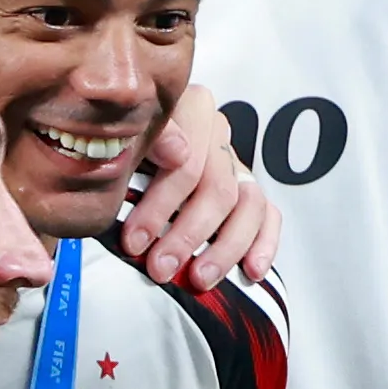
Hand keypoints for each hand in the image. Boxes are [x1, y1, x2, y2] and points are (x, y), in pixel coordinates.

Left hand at [117, 97, 284, 287]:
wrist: (125, 150)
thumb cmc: (118, 150)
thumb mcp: (119, 141)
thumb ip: (145, 140)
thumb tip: (176, 153)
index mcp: (188, 110)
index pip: (187, 163)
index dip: (160, 207)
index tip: (135, 240)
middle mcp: (217, 132)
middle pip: (218, 188)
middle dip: (187, 235)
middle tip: (159, 268)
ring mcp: (236, 162)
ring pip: (248, 205)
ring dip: (224, 248)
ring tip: (198, 278)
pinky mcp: (250, 190)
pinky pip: (269, 215)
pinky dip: (264, 244)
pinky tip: (251, 271)